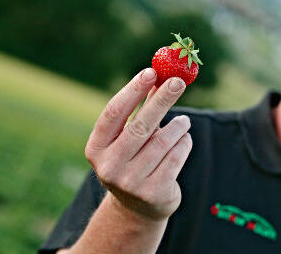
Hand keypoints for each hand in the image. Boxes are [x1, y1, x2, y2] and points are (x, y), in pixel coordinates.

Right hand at [85, 68, 191, 221]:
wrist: (138, 208)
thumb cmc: (134, 160)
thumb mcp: (129, 137)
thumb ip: (141, 109)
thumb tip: (159, 74)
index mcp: (96, 148)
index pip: (113, 113)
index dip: (132, 90)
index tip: (151, 72)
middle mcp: (109, 166)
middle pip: (140, 125)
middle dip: (161, 100)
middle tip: (177, 82)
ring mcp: (130, 182)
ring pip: (162, 142)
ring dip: (178, 126)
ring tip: (184, 121)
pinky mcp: (153, 192)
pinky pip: (176, 157)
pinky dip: (184, 143)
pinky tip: (184, 139)